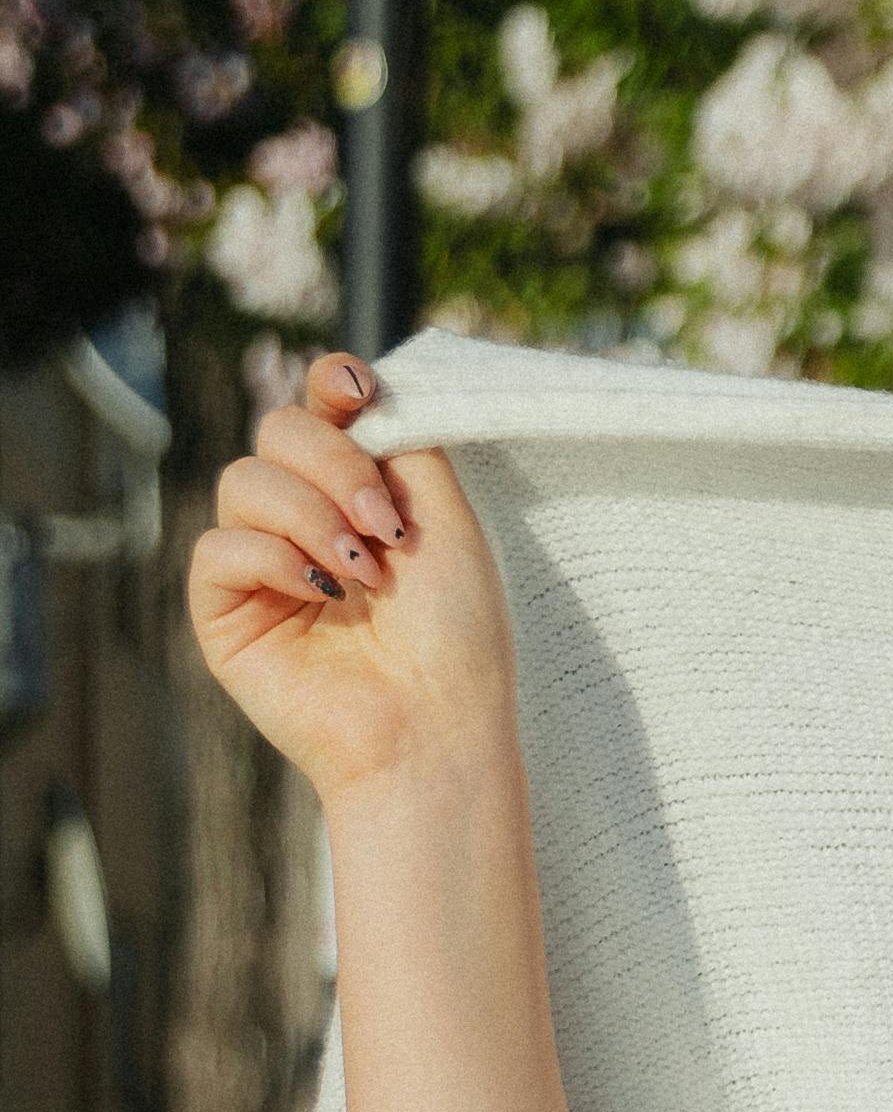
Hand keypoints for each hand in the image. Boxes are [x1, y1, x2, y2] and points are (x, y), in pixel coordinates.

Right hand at [186, 351, 516, 803]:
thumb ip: (405, 443)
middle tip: (386, 529)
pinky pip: (219, 546)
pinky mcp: (224, 611)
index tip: (357, 388)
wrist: (434, 727)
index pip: (325, 411)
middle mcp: (306, 520)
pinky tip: (318, 594)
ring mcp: (262, 563)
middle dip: (335, 463)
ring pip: (244, 480)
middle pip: (278, 429)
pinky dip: (273, 559)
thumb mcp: (447, 519)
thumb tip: (361, 390)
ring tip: (362, 575)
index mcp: (361, 494)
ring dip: (311, 516)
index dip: (332, 384)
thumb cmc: (455, 637)